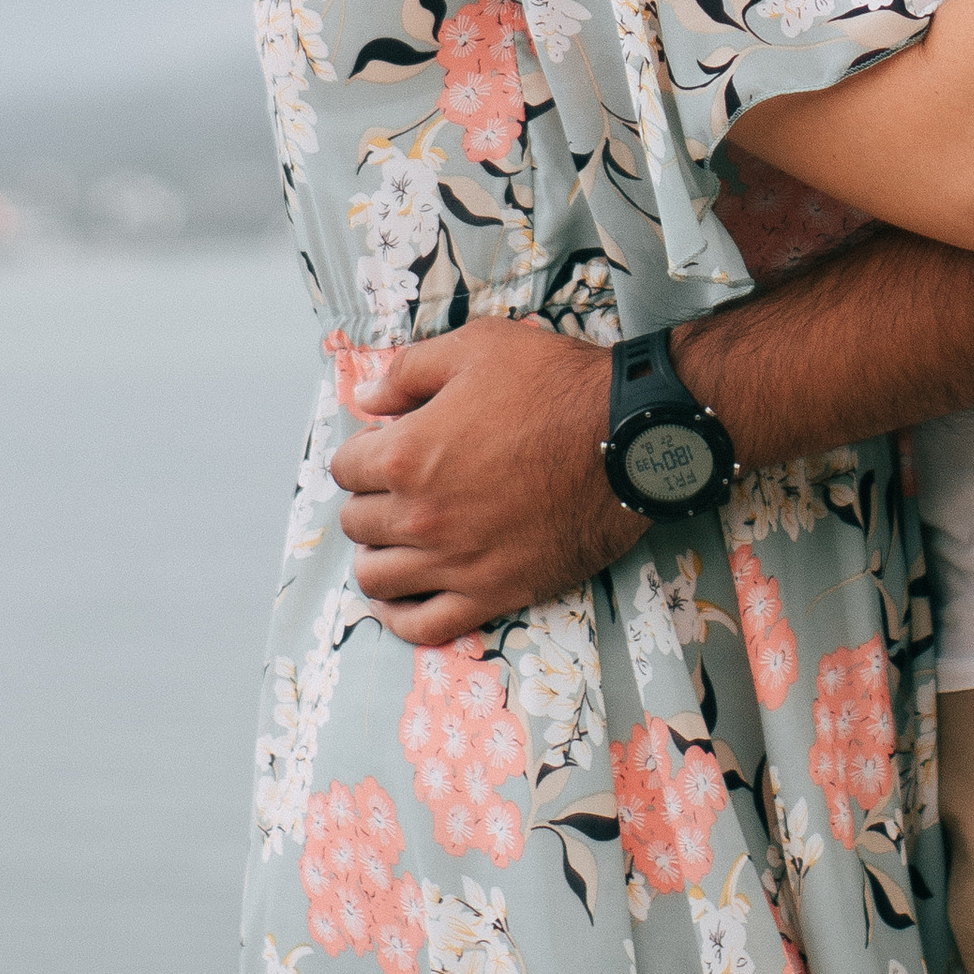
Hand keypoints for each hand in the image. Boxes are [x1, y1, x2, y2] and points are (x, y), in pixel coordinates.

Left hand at [329, 319, 637, 644]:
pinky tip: (407, 597)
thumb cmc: (555, 385)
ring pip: (376, 579)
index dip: (364, 451)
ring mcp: (454, 561)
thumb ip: (409, 371)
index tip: (387, 446)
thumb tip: (367, 400)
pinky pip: (422, 626)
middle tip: (401, 487)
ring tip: (398, 540)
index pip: (345, 467)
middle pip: (357, 523)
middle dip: (371, 500)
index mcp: (407, 454)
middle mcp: (420, 515)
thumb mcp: (477, 347)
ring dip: (378, 556)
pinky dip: (402, 616)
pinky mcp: (490, 594)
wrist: (628, 439)